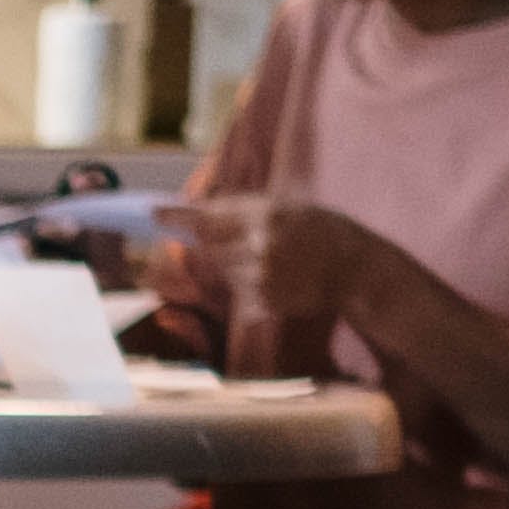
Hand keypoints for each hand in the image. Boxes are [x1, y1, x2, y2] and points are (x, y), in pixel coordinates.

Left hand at [155, 196, 386, 333]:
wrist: (356, 268)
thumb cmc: (318, 231)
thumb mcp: (285, 207)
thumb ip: (243, 211)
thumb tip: (196, 212)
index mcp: (265, 215)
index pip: (209, 216)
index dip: (177, 217)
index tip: (153, 213)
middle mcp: (260, 246)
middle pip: (210, 247)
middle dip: (211, 244)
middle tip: (237, 241)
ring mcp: (261, 277)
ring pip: (225, 272)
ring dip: (236, 267)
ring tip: (274, 261)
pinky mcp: (265, 302)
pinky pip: (239, 295)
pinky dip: (250, 289)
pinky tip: (279, 280)